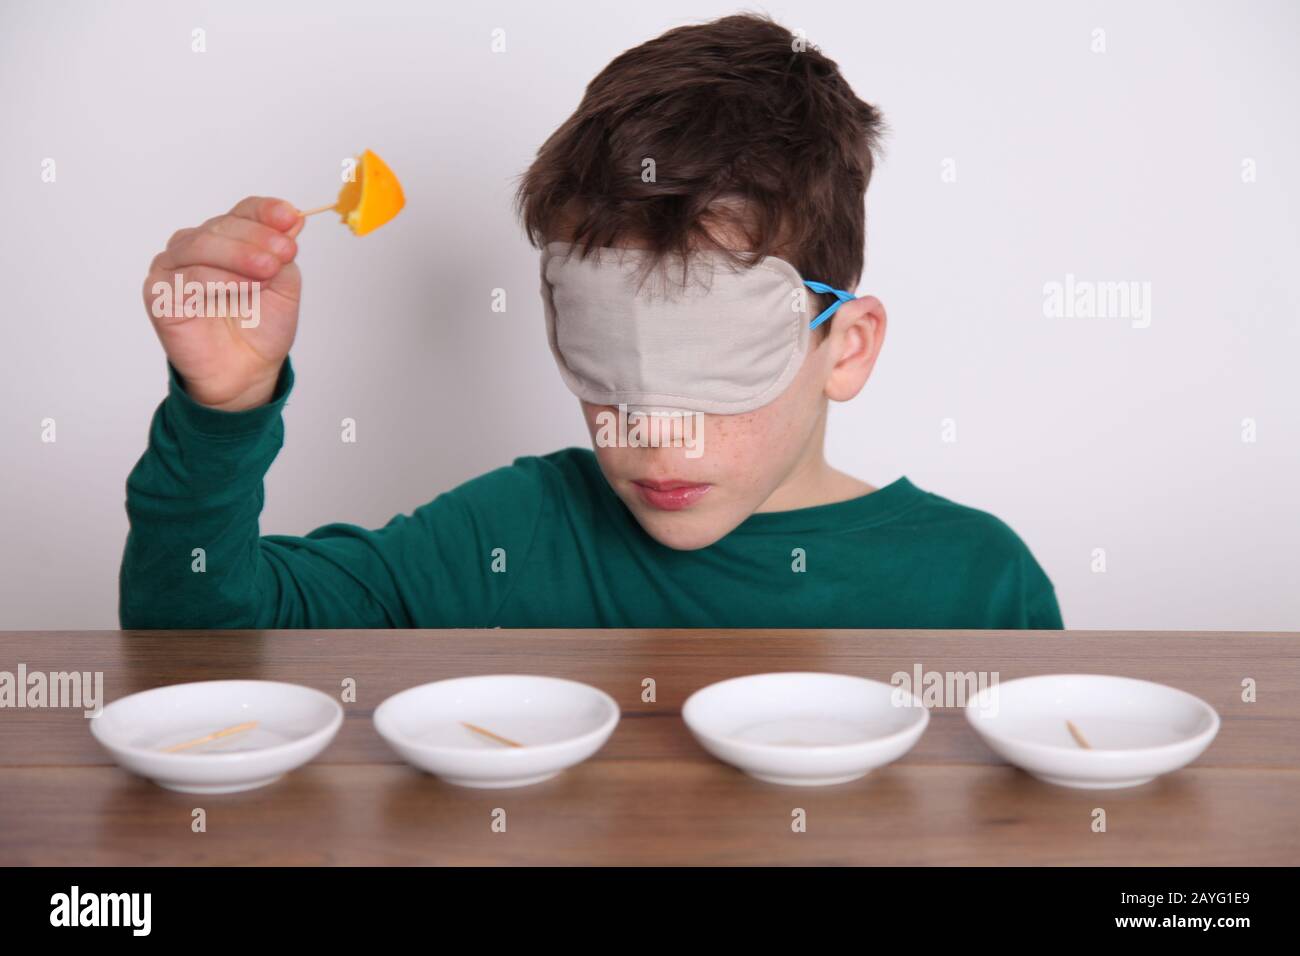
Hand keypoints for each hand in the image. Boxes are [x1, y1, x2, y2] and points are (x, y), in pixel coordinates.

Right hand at [142, 196, 303, 409]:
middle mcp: (196, 247)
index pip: (243, 211)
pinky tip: (245, 286)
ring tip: (268, 271)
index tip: (288, 217)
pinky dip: (219, 279)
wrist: (247, 371)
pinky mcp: (159, 293)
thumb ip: (283, 254)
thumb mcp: (284, 286)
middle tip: (285, 252)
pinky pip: (188, 277)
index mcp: (227, 239)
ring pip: (202, 245)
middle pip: (222, 225)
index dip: (265, 212)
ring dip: (240, 255)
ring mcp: (173, 267)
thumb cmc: (261, 328)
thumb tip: (294, 218)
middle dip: (257, 237)